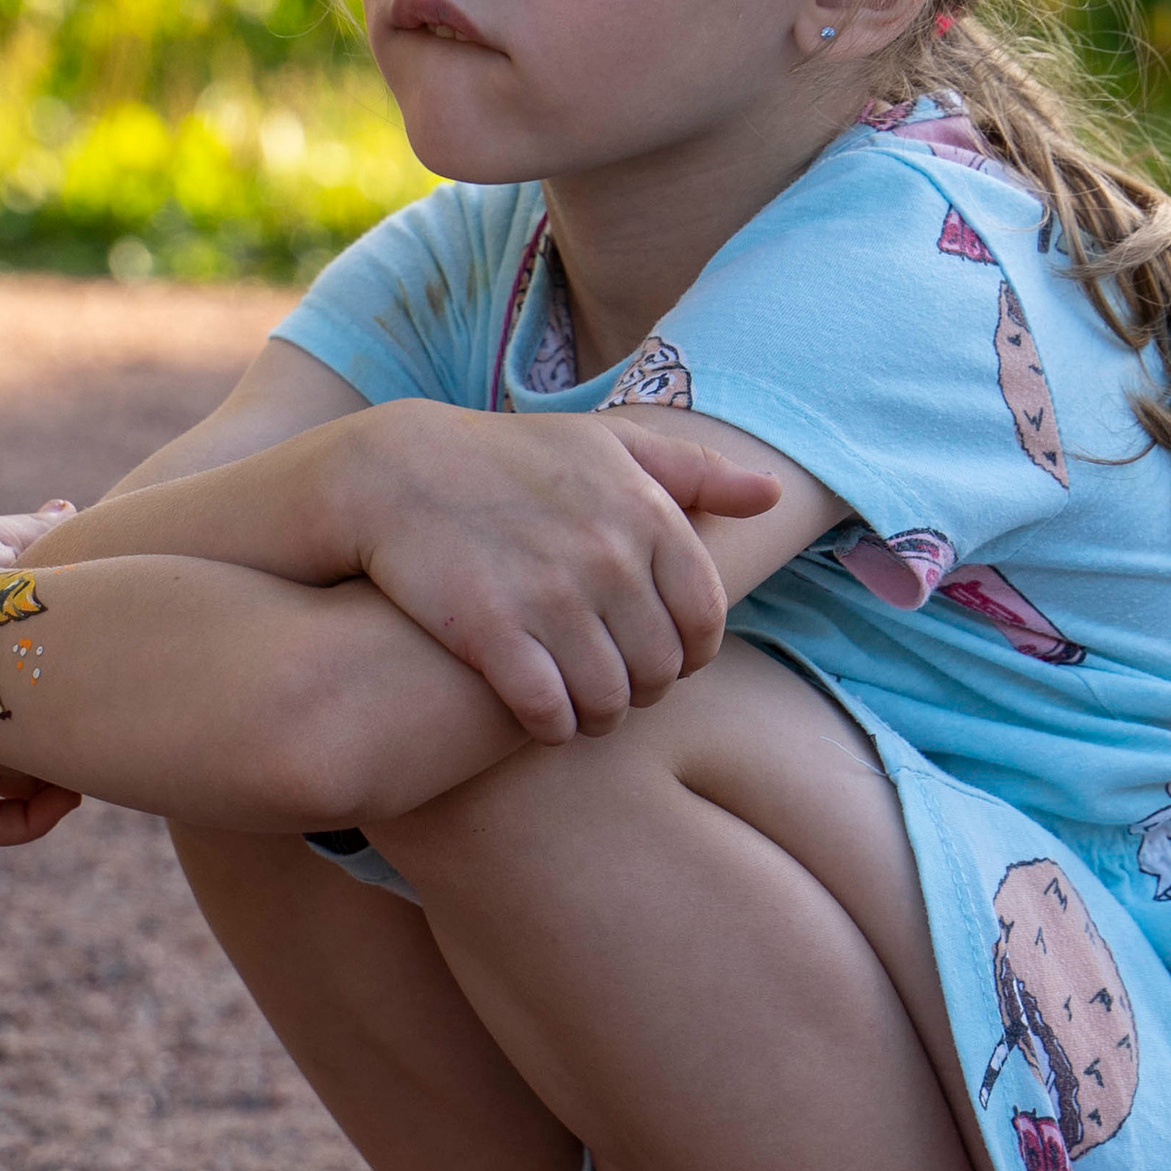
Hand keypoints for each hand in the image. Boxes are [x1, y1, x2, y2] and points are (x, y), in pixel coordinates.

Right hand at [333, 404, 779, 743]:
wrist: (396, 473)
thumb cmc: (512, 459)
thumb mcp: (608, 444)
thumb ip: (696, 472)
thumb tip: (773, 495)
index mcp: (645, 513)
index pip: (705, 619)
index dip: (691, 653)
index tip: (664, 657)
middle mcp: (606, 556)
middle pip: (660, 669)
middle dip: (644, 689)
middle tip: (618, 686)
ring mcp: (549, 596)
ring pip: (609, 701)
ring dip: (600, 717)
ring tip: (584, 708)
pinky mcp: (491, 632)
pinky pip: (549, 712)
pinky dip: (554, 726)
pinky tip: (543, 715)